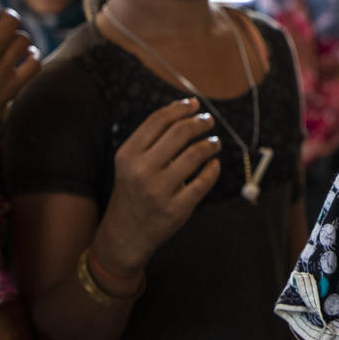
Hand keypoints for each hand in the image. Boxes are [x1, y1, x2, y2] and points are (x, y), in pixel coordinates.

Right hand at [0, 6, 39, 140]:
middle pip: (11, 20)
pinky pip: (35, 61)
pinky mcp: (12, 87)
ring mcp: (1, 71)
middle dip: (7, 17)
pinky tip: (24, 55)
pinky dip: (33, 55)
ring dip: (18, 36)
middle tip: (2, 22)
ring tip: (10, 41)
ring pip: (24, 39)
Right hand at [93, 98, 221, 287]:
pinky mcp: (176, 209)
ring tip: (214, 143)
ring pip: (195, 154)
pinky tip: (213, 163)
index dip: (181, 108)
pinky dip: (213, 168)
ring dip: (210, 144)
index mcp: (128, 155)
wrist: (125, 234)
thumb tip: (186, 106)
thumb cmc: (133, 190)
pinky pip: (204, 181)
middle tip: (208, 121)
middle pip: (180, 132)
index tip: (195, 104)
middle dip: (200, 122)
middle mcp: (141, 171)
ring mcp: (159, 191)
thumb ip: (153, 137)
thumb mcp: (130, 163)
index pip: (159, 120)